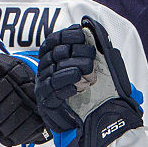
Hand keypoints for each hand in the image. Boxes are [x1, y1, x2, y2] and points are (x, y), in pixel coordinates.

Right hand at [35, 16, 142, 146]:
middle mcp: (47, 71)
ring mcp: (45, 87)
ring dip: (72, 69)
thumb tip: (89, 25)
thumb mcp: (102, 65)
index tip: (82, 34)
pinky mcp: (47, 102)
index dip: (66, 35)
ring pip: (51, 70)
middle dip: (74, 54)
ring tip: (88, 73)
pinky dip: (65, 85)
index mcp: (56, 60)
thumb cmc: (101, 92)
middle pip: (53, 54)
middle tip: (91, 60)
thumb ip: (96, 46)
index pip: (52, 41)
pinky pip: (51, 90)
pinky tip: (78, 86)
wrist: (103, 121)